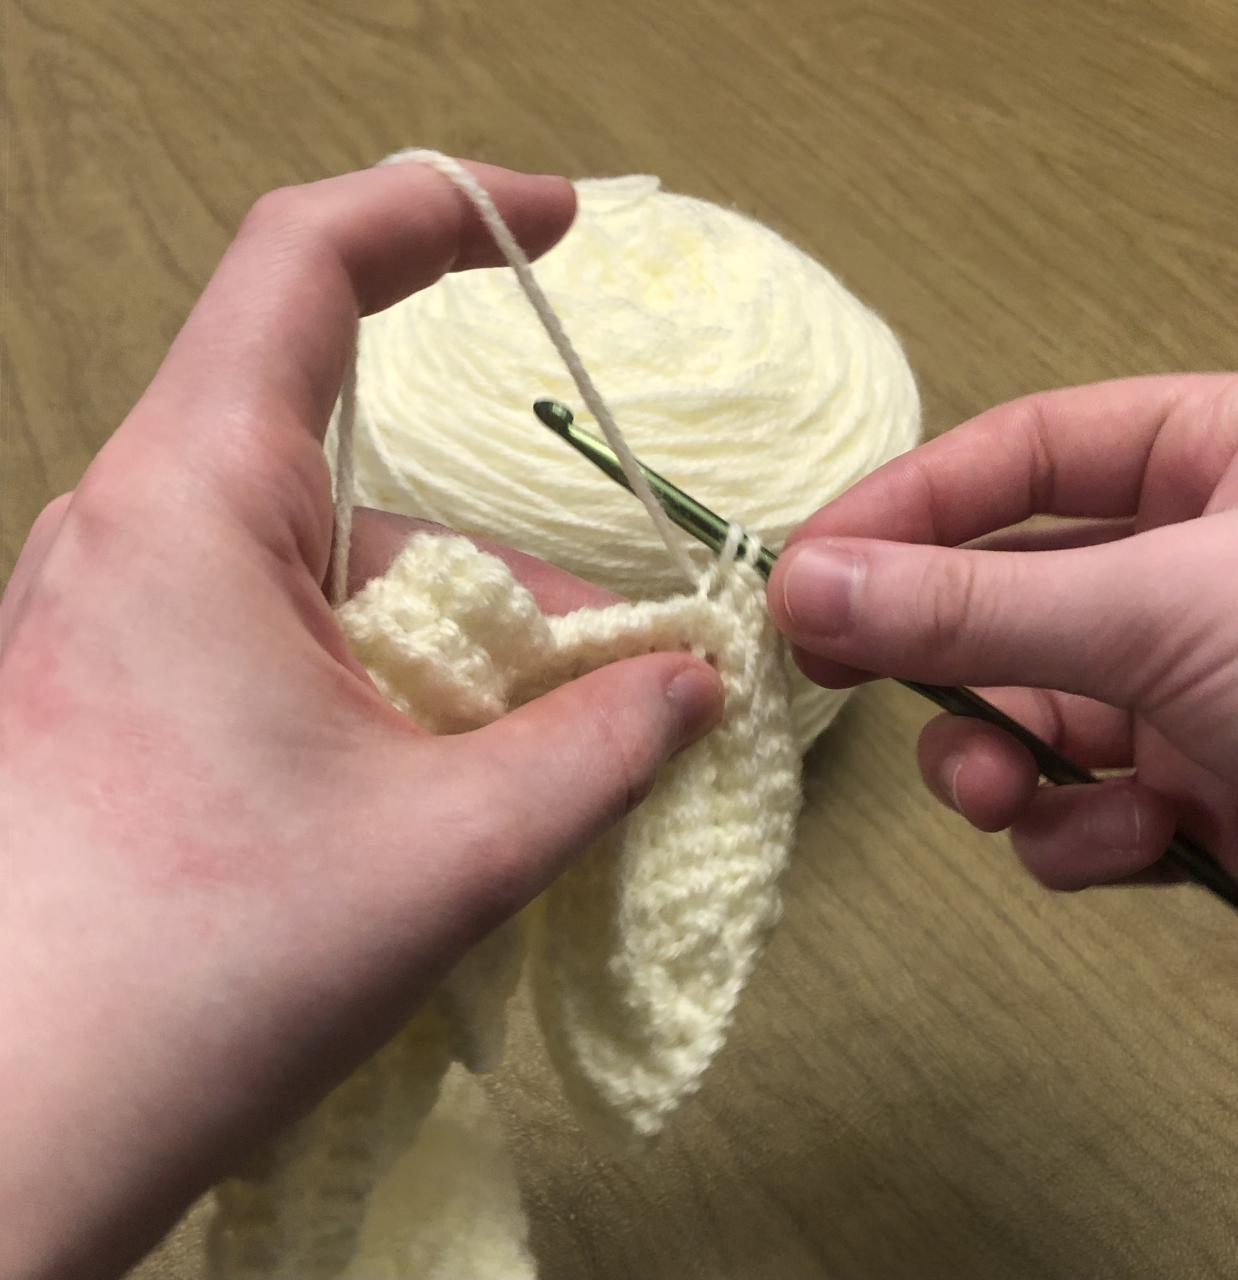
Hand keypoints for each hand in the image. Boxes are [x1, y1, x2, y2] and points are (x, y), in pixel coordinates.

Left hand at [0, 161, 722, 1279]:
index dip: (444, 211)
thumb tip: (698, 682)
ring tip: (531, 783)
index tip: (560, 224)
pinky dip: (386, 696)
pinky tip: (436, 800)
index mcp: (193, 503)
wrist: (6, 1146)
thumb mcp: (450, 847)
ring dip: (454, 660)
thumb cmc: (195, 978)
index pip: (307, 261)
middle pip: (369, 484)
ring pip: (337, 582)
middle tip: (618, 687)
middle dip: (508, 578)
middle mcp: (142, 531)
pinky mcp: (127, 693)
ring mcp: (125, 616)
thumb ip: (602, 742)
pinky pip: (289, 645)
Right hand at [767, 375, 1237, 889]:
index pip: (1019, 456)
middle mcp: (1198, 567)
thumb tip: (805, 584)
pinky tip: (1126, 841)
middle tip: (827, 669)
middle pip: (1005, 589)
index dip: (904, 504)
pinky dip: (1081, 832)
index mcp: (1220, 464)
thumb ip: (973, 603)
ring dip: (996, 759)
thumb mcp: (1159, 615)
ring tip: (997, 794)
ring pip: (1031, 709)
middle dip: (933, 645)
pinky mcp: (1200, 792)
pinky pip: (1087, 800)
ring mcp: (1194, 684)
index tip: (804, 564)